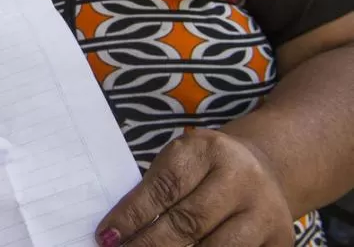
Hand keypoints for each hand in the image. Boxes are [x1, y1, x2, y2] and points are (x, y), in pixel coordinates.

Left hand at [96, 129, 294, 246]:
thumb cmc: (206, 169)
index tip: (107, 236)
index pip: (165, 187)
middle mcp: (241, 179)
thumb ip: (155, 191)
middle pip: (189, 222)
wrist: (264, 168)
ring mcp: (265, 213)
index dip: (134, 215)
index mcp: (208, 150)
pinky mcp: (279, 242)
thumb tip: (117, 232)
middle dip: (150, 244)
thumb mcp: (180, 163)